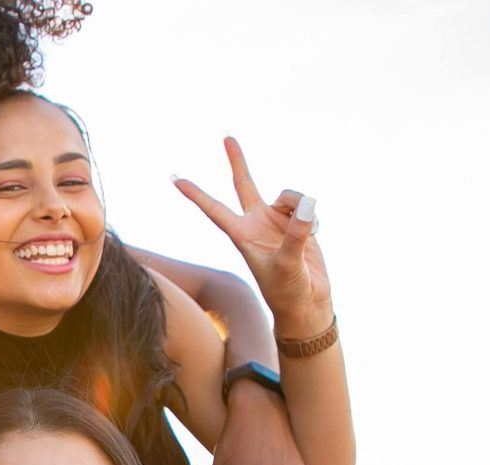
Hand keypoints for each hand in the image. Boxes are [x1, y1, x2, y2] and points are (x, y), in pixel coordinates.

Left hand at [171, 137, 332, 335]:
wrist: (307, 302)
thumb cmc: (288, 290)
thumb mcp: (289, 264)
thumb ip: (297, 234)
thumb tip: (306, 204)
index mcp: (242, 235)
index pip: (214, 209)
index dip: (195, 194)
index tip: (174, 178)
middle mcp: (256, 223)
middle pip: (243, 184)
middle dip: (237, 161)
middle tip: (226, 136)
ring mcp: (276, 221)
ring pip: (288, 196)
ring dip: (299, 206)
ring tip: (307, 231)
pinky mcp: (297, 223)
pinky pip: (305, 205)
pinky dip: (312, 216)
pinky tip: (315, 233)